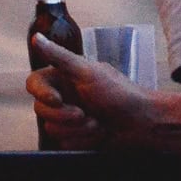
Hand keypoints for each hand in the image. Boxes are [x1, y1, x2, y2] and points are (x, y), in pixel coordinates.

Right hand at [27, 32, 146, 149]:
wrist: (146, 124)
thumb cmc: (120, 94)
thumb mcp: (88, 72)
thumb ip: (59, 56)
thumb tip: (35, 36)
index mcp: (62, 79)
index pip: (33, 84)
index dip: (42, 94)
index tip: (57, 100)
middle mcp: (63, 98)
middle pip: (41, 110)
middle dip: (66, 116)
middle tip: (85, 114)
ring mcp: (69, 120)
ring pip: (53, 129)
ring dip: (79, 130)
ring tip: (99, 124)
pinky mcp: (76, 138)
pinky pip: (66, 144)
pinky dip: (85, 141)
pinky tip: (100, 134)